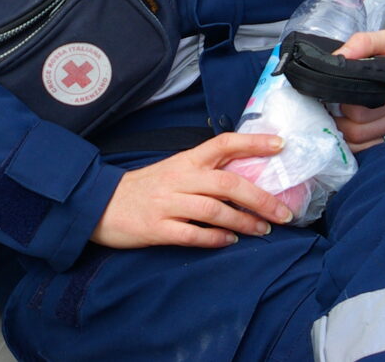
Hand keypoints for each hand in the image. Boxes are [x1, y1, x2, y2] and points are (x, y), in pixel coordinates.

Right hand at [91, 132, 293, 249]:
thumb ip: (204, 171)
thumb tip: (245, 175)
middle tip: (284, 213)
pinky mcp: (157, 228)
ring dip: (243, 222)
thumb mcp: (174, 170)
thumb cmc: (144, 188)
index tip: (281, 145)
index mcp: (185, 160)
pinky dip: (215, 239)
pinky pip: (192, 235)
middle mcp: (179, 179)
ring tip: (262, 230)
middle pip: (227, 183)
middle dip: (260, 199)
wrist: (100, 204)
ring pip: (214, 210)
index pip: (223, 144)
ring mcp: (168, 204)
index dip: (253, 142)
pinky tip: (230, 241)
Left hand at [331, 31, 384, 151]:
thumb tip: (337, 57)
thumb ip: (362, 43)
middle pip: (359, 130)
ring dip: (346, 134)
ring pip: (364, 144)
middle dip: (340, 119)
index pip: (360, 109)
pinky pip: (376, 148)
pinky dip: (360, 142)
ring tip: (340, 115)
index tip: (333, 92)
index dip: (341, 102)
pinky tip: (353, 126)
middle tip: (333, 104)